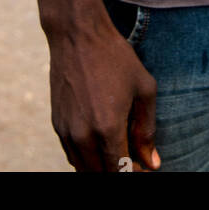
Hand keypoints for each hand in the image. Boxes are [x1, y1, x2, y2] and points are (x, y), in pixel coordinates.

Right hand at [48, 18, 158, 171]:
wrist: (78, 35)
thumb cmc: (116, 58)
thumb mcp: (143, 89)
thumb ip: (147, 130)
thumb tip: (152, 163)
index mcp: (108, 128)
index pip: (120, 172)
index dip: (133, 173)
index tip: (142, 167)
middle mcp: (83, 135)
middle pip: (100, 174)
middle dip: (118, 171)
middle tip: (133, 159)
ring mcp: (66, 131)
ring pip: (83, 169)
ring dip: (101, 166)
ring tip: (118, 149)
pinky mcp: (56, 124)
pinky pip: (71, 154)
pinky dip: (86, 156)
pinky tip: (100, 140)